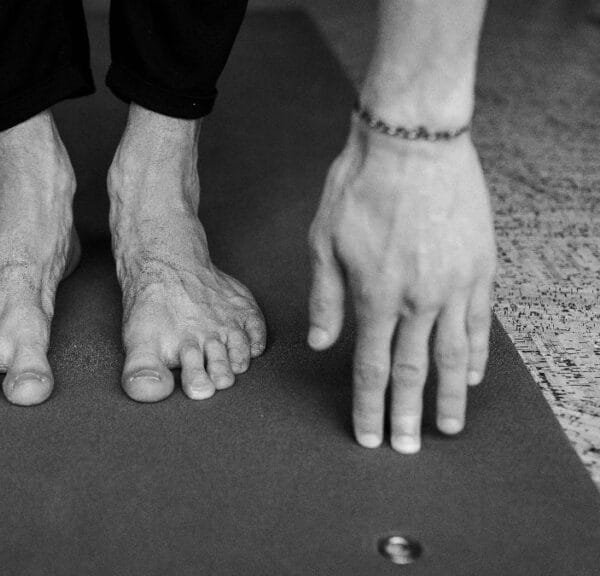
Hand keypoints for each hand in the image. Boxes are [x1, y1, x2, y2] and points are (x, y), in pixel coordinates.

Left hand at [307, 124, 495, 453]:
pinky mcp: (479, 267)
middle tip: (408, 449)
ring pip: (452, 356)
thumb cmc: (358, 186)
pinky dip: (475, 353)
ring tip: (447, 428)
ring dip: (448, 397)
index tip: (371, 436)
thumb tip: (322, 344)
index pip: (371, 367)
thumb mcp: (323, 240)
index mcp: (374, 297)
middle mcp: (417, 300)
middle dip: (408, 415)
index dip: (370, 406)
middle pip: (413, 372)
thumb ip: (327, 298)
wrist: (412, 141)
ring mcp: (454, 285)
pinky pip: (480, 322)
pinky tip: (471, 376)